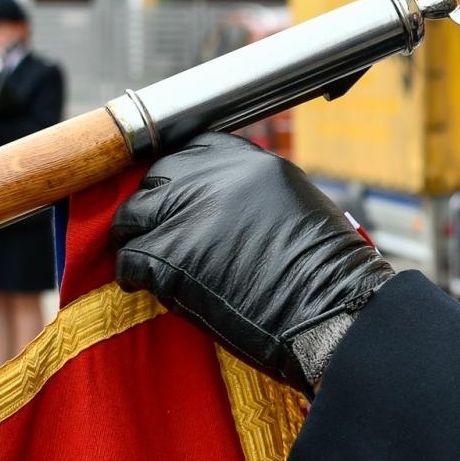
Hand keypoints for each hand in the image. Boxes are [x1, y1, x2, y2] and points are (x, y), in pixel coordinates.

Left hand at [109, 132, 394, 393]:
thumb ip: (253, 192)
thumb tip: (222, 203)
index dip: (180, 176)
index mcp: (251, 161)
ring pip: (133, 215)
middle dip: (154, 205)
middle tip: (157, 232)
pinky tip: (146, 286)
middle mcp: (216, 177)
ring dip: (138, 237)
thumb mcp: (295, 205)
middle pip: (157, 177)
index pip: (193, 149)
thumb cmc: (326, 272)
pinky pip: (129, 259)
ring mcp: (189, 213)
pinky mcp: (170, 254)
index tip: (177, 197)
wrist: (330, 311)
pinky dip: (133, 275)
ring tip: (148, 260)